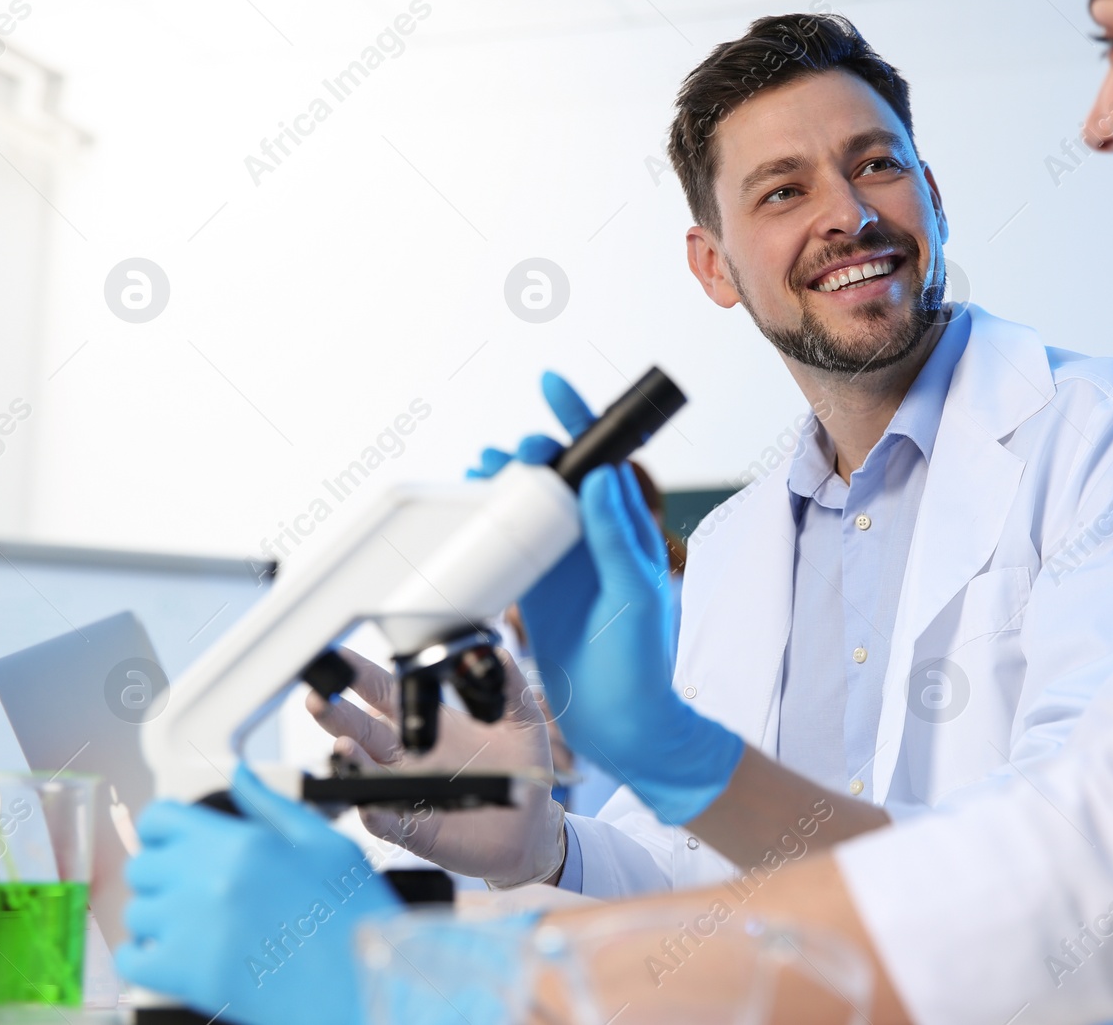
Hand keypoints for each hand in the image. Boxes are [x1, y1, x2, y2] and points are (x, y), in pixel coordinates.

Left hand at [116, 764, 401, 1024]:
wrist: (358, 985)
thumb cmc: (351, 917)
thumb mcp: (324, 843)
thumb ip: (271, 806)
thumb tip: (240, 775)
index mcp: (240, 843)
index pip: (160, 819)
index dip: (164, 828)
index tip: (175, 842)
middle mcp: (206, 880)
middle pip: (143, 865)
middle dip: (164, 874)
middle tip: (196, 889)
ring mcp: (189, 929)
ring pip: (136, 913)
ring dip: (158, 917)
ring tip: (197, 927)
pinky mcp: (182, 975)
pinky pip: (130, 960)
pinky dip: (144, 957)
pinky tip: (177, 954)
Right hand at [306, 648, 564, 887]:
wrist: (533, 825)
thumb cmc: (522, 771)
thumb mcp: (523, 722)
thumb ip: (510, 687)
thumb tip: (497, 653)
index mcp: (429, 724)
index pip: (386, 695)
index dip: (361, 678)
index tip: (340, 661)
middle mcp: (409, 757)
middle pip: (364, 731)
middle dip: (339, 715)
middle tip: (320, 699)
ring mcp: (409, 792)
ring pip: (367, 775)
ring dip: (351, 763)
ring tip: (341, 748)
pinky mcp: (418, 828)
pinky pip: (388, 821)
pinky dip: (376, 813)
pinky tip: (368, 803)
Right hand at [472, 372, 743, 825]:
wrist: (624, 726)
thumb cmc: (644, 665)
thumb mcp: (635, 593)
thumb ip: (617, 535)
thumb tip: (605, 474)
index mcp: (625, 528)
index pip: (603, 457)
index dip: (579, 417)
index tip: (553, 384)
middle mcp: (592, 538)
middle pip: (556, 473)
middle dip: (530, 451)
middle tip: (508, 456)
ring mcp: (561, 562)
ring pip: (526, 504)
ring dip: (502, 483)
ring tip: (480, 473)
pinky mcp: (533, 589)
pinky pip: (506, 544)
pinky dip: (486, 524)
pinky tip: (469, 514)